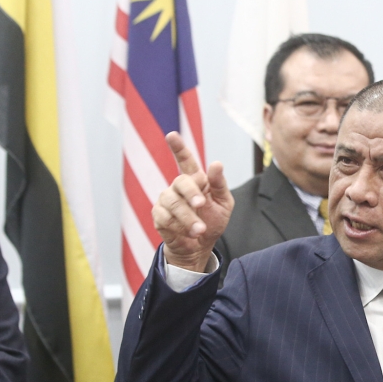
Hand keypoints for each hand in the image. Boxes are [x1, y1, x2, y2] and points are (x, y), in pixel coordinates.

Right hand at [153, 132, 232, 271]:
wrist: (200, 246)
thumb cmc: (213, 221)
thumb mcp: (224, 203)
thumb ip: (220, 184)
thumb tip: (216, 163)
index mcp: (196, 180)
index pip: (185, 160)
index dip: (178, 148)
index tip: (171, 135)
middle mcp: (178, 187)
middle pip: (180, 182)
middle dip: (191, 193)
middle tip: (202, 205)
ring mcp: (166, 201)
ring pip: (172, 202)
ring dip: (188, 218)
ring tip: (200, 230)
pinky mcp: (158, 216)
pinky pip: (164, 217)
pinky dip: (178, 227)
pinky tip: (189, 234)